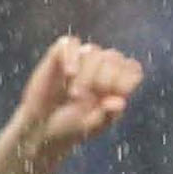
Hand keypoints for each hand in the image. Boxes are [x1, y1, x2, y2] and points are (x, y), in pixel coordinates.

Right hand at [13, 35, 140, 151]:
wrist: (40, 129)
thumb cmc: (69, 130)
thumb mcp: (91, 128)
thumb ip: (108, 116)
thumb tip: (120, 101)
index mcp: (114, 86)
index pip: (132, 69)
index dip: (125, 78)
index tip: (112, 95)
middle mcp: (99, 70)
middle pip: (114, 57)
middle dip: (104, 78)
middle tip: (87, 99)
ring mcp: (79, 61)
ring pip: (94, 51)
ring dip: (86, 74)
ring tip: (74, 96)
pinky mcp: (59, 56)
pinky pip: (71, 43)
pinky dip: (72, 56)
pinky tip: (69, 74)